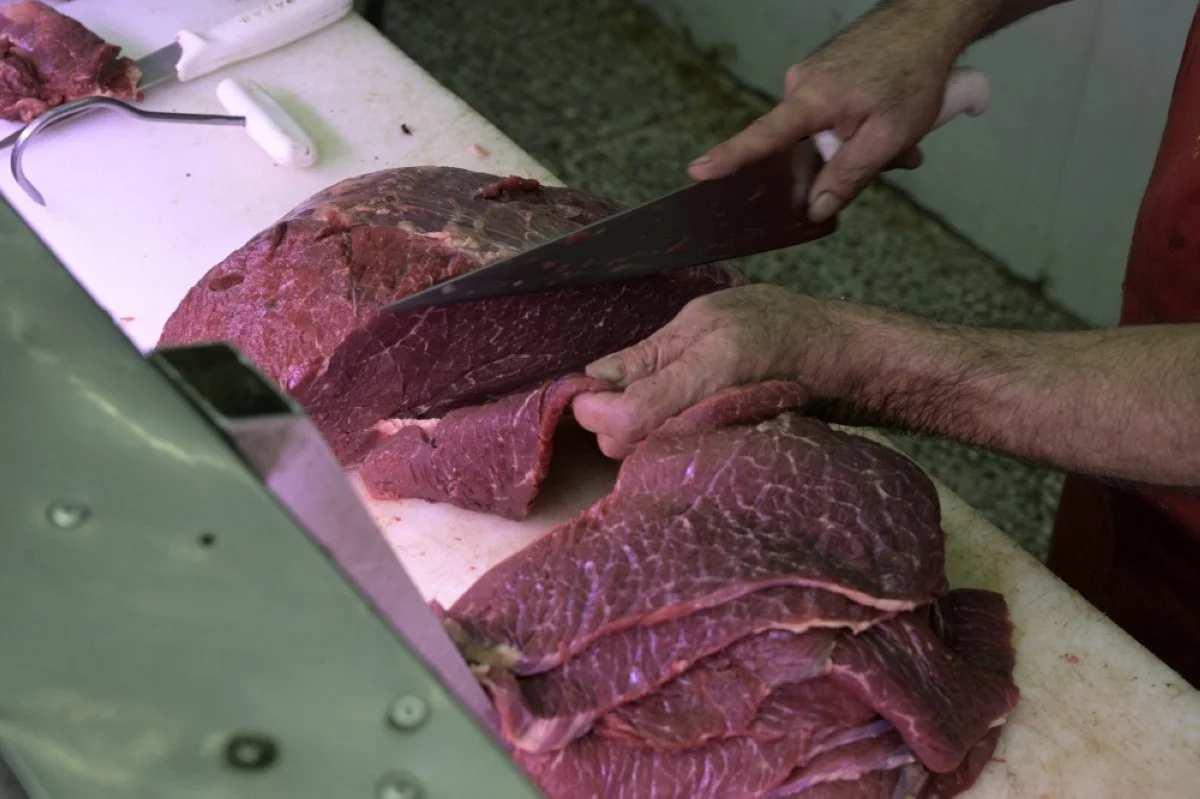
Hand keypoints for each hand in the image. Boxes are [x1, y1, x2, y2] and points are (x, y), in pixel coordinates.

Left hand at [572, 284, 857, 457]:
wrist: (838, 362)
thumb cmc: (778, 326)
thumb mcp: (707, 317)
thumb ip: (648, 353)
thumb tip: (595, 376)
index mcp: (702, 378)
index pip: (623, 418)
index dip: (591, 406)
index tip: (586, 388)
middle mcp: (706, 425)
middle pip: (622, 445)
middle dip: (604, 417)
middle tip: (616, 384)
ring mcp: (713, 450)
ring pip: (638, 456)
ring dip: (626, 428)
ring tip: (648, 393)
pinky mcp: (716, 461)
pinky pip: (663, 459)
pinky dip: (650, 438)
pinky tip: (668, 413)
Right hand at [687, 3, 964, 221]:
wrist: (931, 21)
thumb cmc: (914, 73)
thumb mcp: (887, 138)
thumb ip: (847, 177)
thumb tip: (816, 209)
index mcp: (812, 99)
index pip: (762, 137)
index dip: (729, 159)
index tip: (698, 172)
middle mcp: (801, 83)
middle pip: (803, 147)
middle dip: (842, 161)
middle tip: (892, 159)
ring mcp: (812, 76)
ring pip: (823, 132)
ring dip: (858, 143)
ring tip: (900, 136)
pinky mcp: (824, 73)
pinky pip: (832, 114)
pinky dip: (859, 125)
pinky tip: (887, 119)